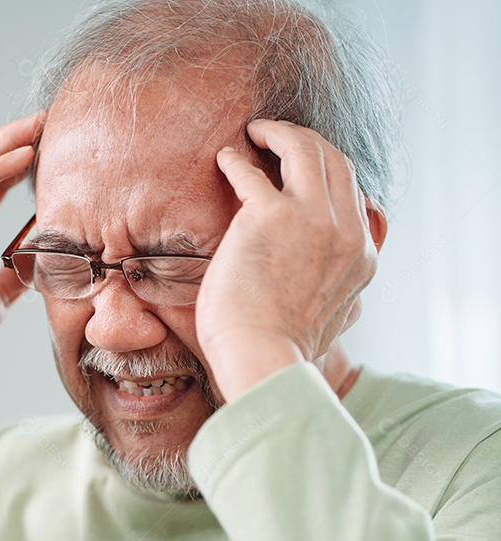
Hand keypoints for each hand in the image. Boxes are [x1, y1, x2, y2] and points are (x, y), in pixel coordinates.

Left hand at [196, 120, 385, 401]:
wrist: (263, 360)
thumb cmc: (284, 350)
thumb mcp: (336, 322)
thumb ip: (344, 298)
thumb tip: (349, 304)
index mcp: (362, 256)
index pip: (353, 192)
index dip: (327, 171)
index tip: (299, 166)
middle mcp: (345, 230)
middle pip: (334, 160)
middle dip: (306, 141)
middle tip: (277, 138)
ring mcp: (311, 219)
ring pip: (304, 150)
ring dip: (279, 134)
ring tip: (255, 133)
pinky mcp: (269, 216)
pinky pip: (251, 172)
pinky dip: (236, 160)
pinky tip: (224, 159)